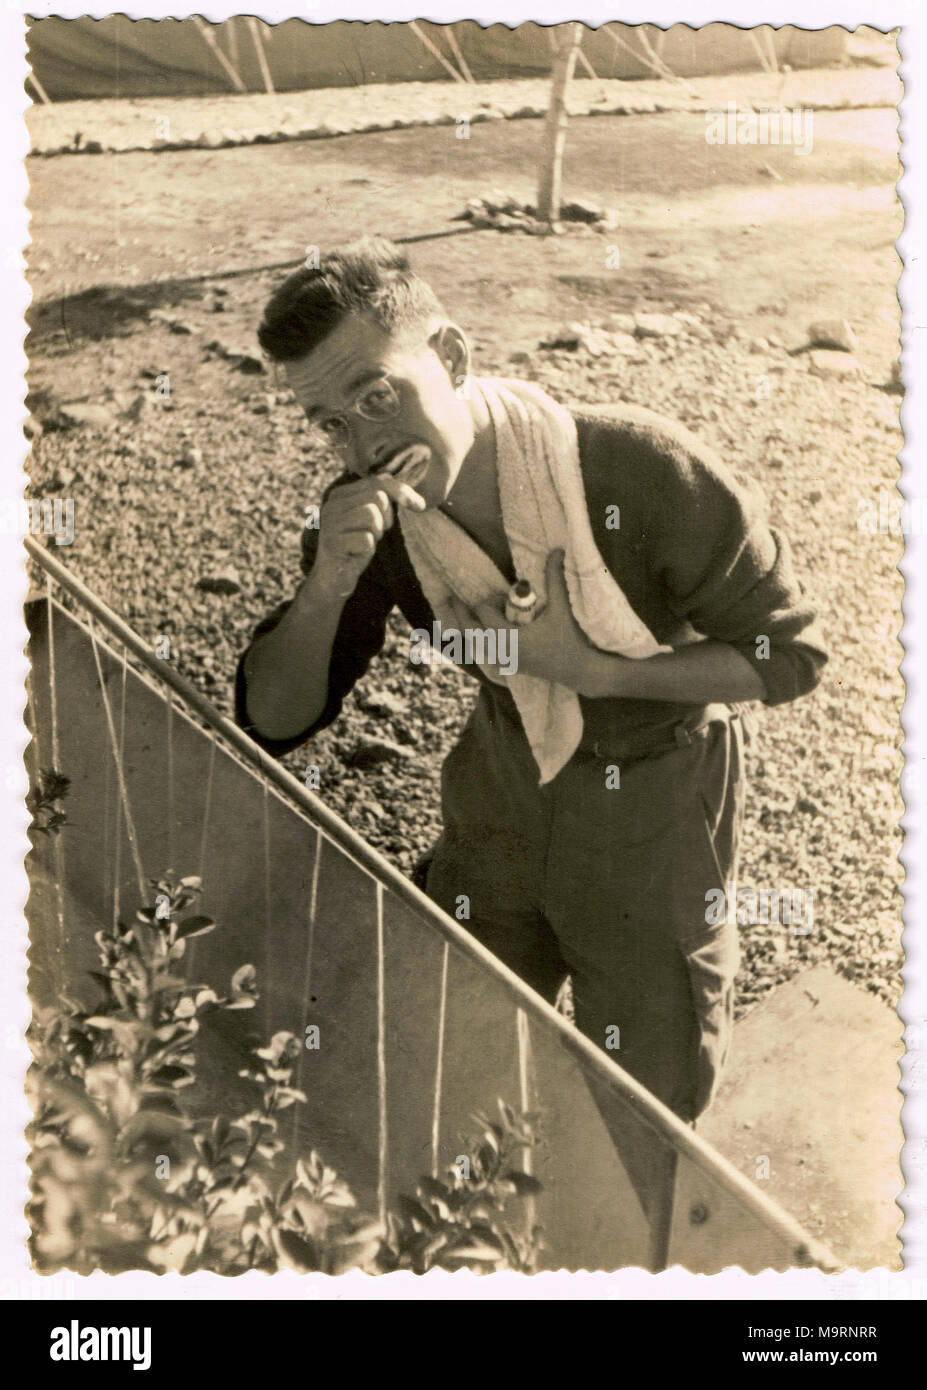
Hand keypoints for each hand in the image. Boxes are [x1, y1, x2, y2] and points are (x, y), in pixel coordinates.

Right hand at [314, 474, 424, 600]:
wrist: (332, 579)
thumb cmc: (356, 547)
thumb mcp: (372, 520)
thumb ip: (382, 499)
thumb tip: (406, 488)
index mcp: (340, 494)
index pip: (378, 481)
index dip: (403, 491)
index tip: (420, 505)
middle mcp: (331, 504)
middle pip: (378, 497)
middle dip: (386, 518)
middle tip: (375, 533)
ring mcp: (329, 523)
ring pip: (372, 515)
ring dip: (376, 533)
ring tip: (364, 542)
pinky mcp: (332, 543)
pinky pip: (366, 539)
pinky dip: (368, 549)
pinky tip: (356, 554)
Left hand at [454, 550, 628, 694]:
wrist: (579, 670)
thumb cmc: (571, 639)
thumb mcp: (562, 608)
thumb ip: (555, 579)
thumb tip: (557, 550)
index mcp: (513, 639)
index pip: (485, 616)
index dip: (488, 602)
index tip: (502, 596)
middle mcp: (504, 652)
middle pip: (470, 632)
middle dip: (460, 614)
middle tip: (449, 598)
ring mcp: (504, 661)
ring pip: (473, 645)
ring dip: (467, 628)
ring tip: (456, 612)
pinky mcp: (508, 666)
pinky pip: (483, 653)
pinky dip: (475, 640)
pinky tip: (473, 631)